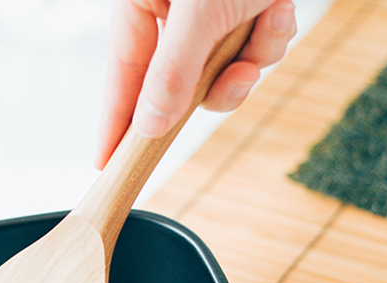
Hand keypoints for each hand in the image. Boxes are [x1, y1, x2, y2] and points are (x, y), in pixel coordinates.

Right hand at [96, 0, 296, 168]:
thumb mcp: (201, 10)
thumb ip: (172, 72)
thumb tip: (149, 127)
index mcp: (143, 3)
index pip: (122, 76)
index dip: (115, 124)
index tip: (106, 163)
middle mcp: (173, 14)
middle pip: (175, 85)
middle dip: (212, 88)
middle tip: (234, 82)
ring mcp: (210, 17)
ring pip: (219, 74)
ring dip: (251, 61)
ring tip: (267, 25)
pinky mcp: (243, 15)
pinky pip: (250, 52)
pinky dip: (271, 38)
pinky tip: (279, 9)